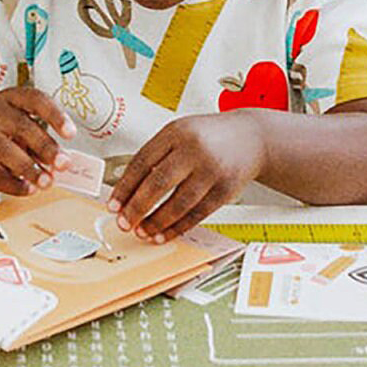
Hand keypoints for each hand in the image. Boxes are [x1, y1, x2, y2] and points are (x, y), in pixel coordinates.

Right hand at [0, 88, 73, 199]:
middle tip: (63, 164)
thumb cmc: (0, 138)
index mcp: (11, 99)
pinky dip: (14, 185)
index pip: (35, 99)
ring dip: (31, 169)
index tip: (70, 133)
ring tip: (46, 182)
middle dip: (46, 147)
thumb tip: (61, 161)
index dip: (55, 115)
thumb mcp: (21, 131)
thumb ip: (40, 142)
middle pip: (22, 126)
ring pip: (6, 151)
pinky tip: (28, 189)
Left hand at [110, 113, 266, 241]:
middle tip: (124, 223)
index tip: (113, 204)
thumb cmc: (210, 137)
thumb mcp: (182, 133)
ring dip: (156, 222)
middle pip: (158, 182)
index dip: (125, 186)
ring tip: (142, 232)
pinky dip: (178, 227)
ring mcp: (212, 170)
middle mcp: (194, 150)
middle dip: (137, 207)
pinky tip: (164, 234)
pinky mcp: (225, 190)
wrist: (252, 138)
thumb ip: (158, 154)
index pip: (143, 161)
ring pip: (178, 203)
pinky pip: (197, 214)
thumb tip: (129, 190)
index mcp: (177, 132)